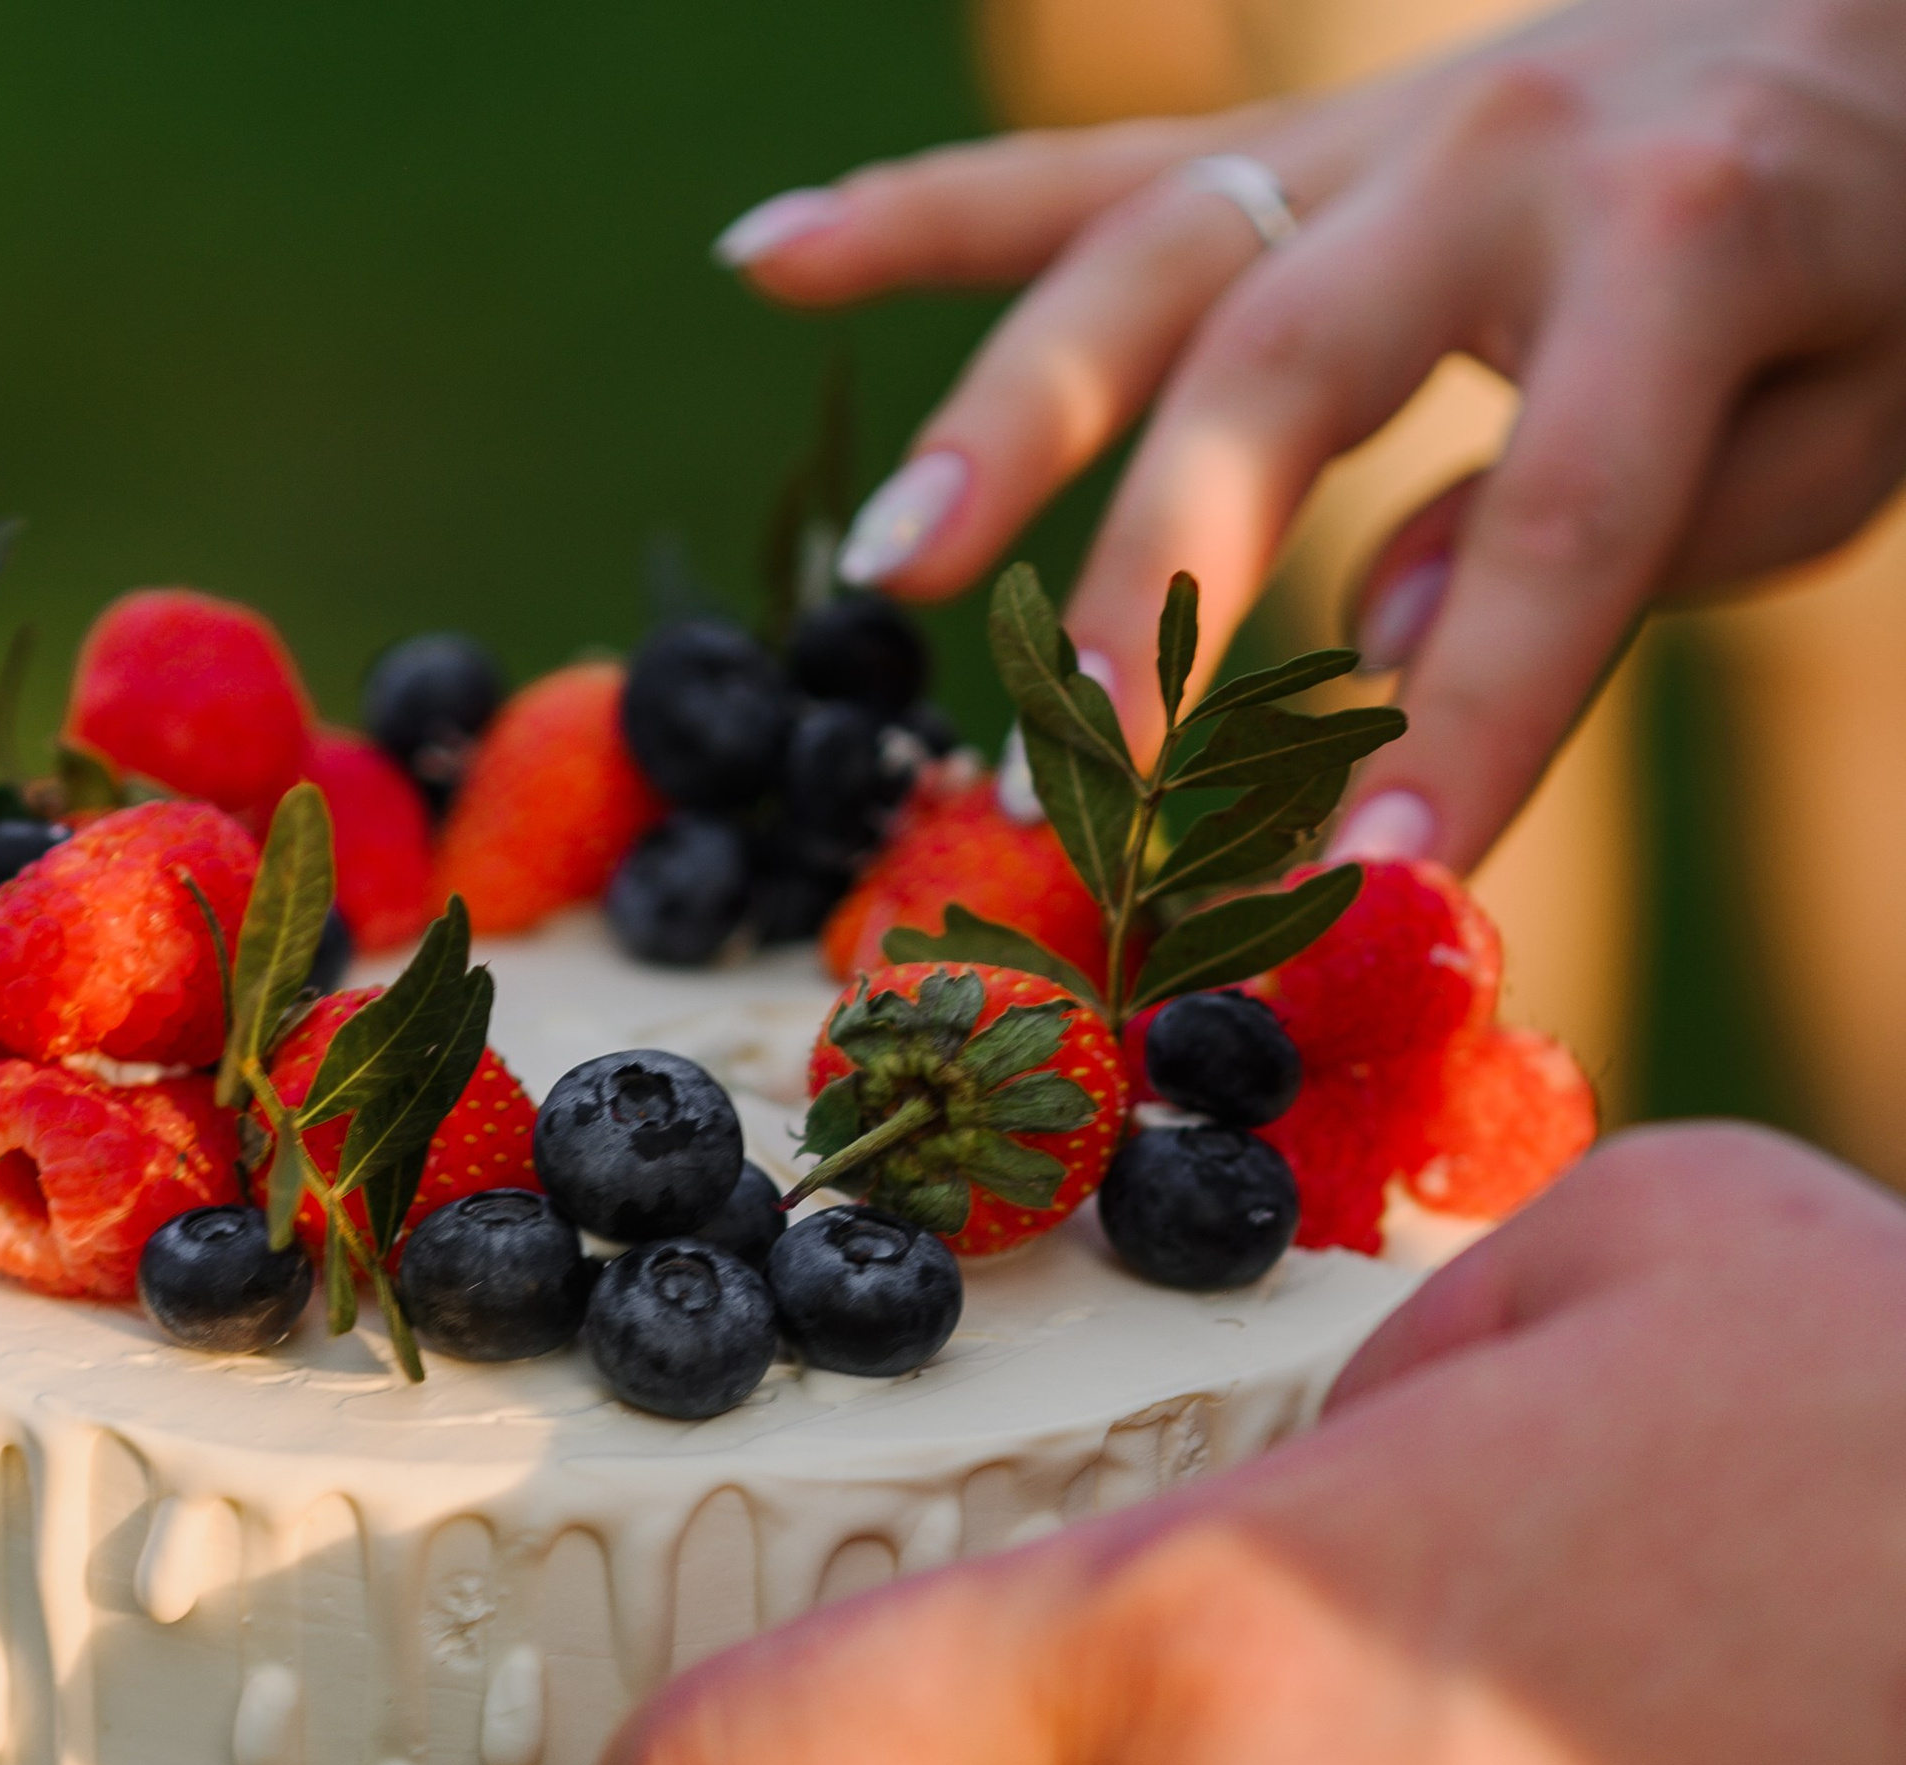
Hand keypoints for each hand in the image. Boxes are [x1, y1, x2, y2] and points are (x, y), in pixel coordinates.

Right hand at [720, 0, 1905, 865]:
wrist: (1886, 1)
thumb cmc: (1877, 258)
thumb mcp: (1849, 413)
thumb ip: (1648, 535)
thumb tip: (1385, 637)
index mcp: (1682, 238)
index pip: (1553, 527)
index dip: (1465, 724)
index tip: (1365, 887)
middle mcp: (1500, 150)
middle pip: (1283, 378)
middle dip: (1166, 592)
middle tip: (1075, 779)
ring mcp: (1374, 129)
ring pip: (1148, 258)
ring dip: (1001, 418)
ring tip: (890, 574)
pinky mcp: (1300, 134)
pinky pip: (1089, 164)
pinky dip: (921, 212)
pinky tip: (762, 252)